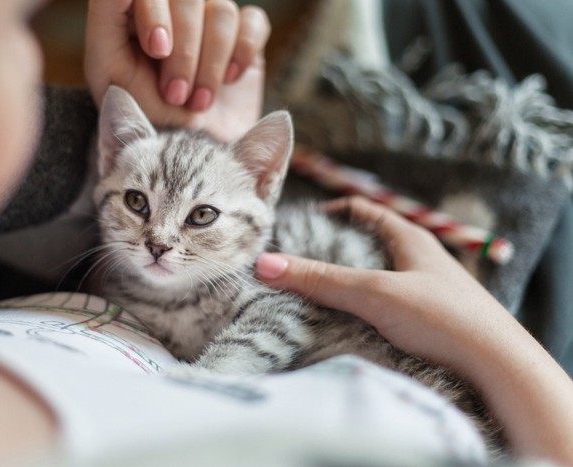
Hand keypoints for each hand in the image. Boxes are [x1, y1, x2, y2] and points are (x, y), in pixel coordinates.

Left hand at [85, 0, 270, 141]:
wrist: (188, 161)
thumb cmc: (142, 117)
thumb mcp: (110, 72)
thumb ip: (107, 21)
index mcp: (135, 10)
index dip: (156, 10)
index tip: (157, 49)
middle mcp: (175, 9)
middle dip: (185, 52)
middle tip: (175, 96)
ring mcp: (211, 21)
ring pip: (222, 12)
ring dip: (211, 64)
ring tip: (199, 102)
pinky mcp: (243, 37)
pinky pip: (253, 22)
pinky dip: (242, 52)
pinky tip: (230, 81)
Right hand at [255, 195, 508, 368]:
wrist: (498, 366)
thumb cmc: (442, 317)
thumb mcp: (374, 293)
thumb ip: (320, 279)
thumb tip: (265, 264)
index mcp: (409, 237)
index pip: (362, 210)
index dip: (328, 214)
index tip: (297, 228)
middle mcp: (417, 259)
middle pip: (363, 245)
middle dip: (329, 253)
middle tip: (295, 266)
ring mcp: (422, 289)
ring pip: (372, 277)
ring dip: (342, 284)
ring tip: (309, 296)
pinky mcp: (424, 319)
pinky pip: (381, 305)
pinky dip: (358, 308)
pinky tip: (342, 323)